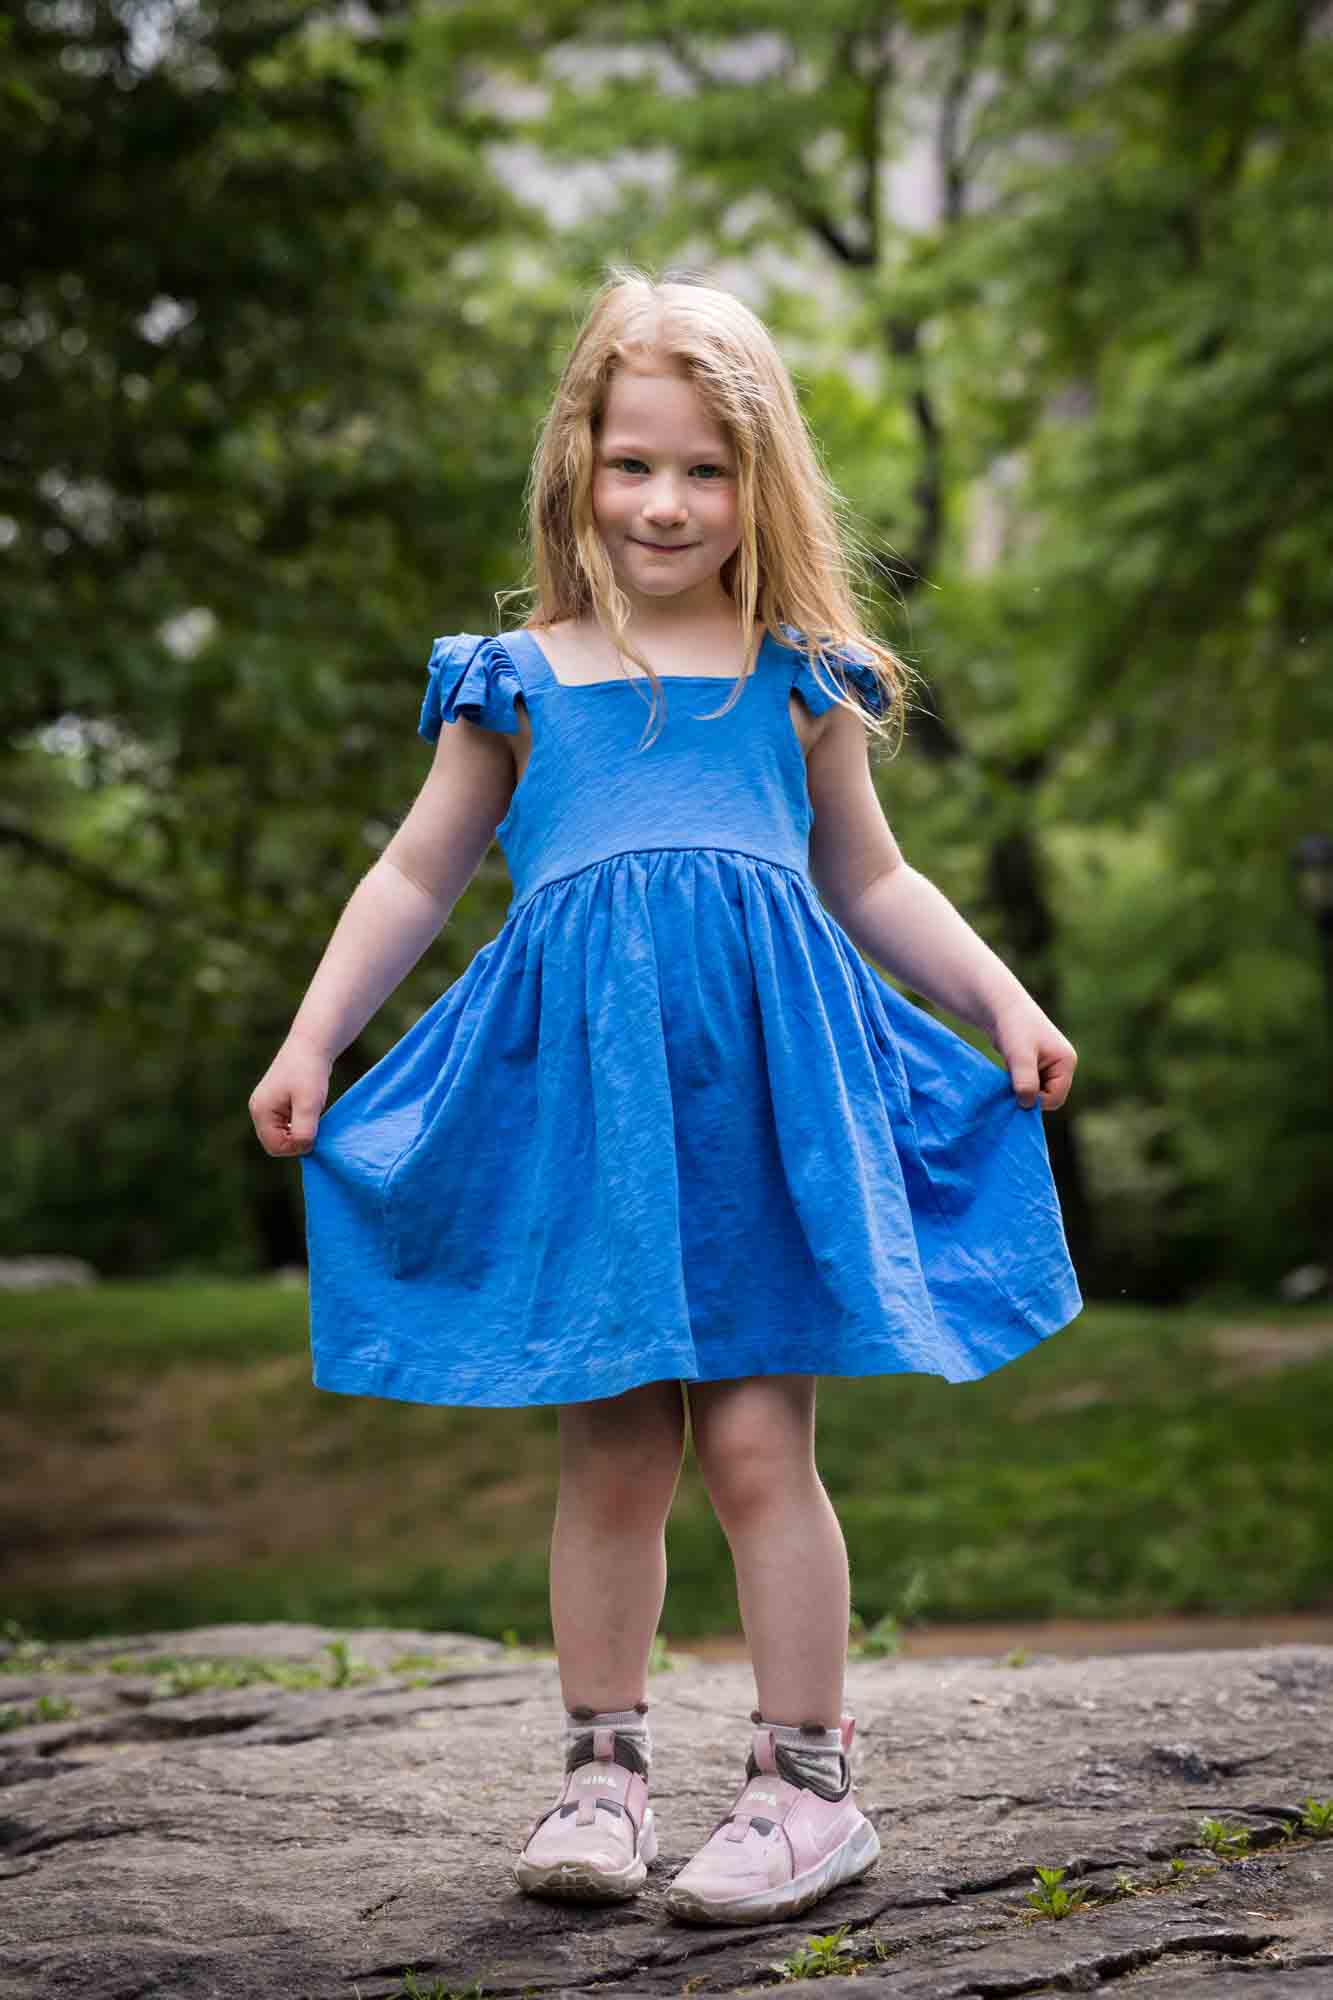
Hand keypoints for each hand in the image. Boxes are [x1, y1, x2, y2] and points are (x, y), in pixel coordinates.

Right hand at [249, 1033, 331, 1156]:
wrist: (311, 1045)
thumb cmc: (309, 1072)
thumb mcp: (309, 1104)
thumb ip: (304, 1129)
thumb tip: (303, 1148)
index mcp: (260, 1111)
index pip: (275, 1147)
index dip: (296, 1147)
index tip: (314, 1132)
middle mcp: (258, 1110)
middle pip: (276, 1143)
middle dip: (296, 1140)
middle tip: (314, 1124)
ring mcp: (266, 1107)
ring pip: (282, 1135)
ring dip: (299, 1132)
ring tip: (312, 1114)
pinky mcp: (276, 1104)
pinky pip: (285, 1125)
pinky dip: (299, 1124)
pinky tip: (310, 1111)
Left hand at [985, 996, 1076, 1110]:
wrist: (1000, 1007)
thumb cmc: (1013, 1028)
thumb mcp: (1020, 1056)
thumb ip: (1026, 1081)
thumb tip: (1027, 1105)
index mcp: (1067, 1062)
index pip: (1056, 1098)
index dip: (1035, 1101)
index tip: (1014, 1092)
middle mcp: (1062, 1065)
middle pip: (1048, 1097)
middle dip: (1029, 1096)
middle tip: (1009, 1085)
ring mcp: (1049, 1065)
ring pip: (1036, 1092)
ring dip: (1020, 1090)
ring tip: (1008, 1075)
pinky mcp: (1035, 1065)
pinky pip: (1029, 1085)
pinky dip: (1016, 1084)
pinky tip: (1006, 1072)